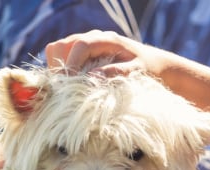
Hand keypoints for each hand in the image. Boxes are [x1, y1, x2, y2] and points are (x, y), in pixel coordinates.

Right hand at [45, 30, 166, 77]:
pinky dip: (61, 71)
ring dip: (58, 69)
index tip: (67, 86)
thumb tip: (92, 78)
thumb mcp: (135, 72)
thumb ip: (115, 73)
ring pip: (57, 51)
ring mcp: (84, 45)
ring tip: (67, 89)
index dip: (70, 66)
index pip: (79, 46)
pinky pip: (61, 58)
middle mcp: (91, 38)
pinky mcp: (81, 54)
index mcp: (105, 39)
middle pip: (61, 46)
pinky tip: (71, 86)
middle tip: (66, 91)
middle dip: (60, 68)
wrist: (152, 64)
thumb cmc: (146, 69)